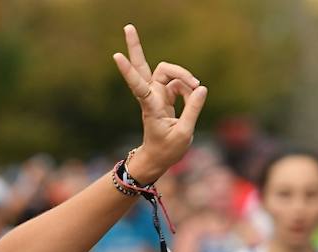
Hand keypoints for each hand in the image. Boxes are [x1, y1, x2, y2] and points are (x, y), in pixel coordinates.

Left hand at [112, 24, 206, 182]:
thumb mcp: (184, 133)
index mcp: (150, 107)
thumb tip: (201, 87)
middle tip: (128, 27)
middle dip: (135, 47)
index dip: (129, 71)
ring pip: (170, 72)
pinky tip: (194, 95)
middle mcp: (151, 97)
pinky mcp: (165, 95)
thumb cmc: (167, 150)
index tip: (116, 56)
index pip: (138, 85)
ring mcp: (157, 94)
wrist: (158, 158)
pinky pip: (180, 83)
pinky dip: (189, 88)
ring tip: (196, 89)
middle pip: (144, 66)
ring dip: (185, 76)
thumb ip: (194, 109)